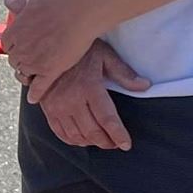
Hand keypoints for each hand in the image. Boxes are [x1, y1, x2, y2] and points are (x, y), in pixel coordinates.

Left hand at [3, 0, 104, 99]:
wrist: (80, 10)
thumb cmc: (59, 1)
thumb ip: (20, 4)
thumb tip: (8, 2)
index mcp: (15, 31)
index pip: (7, 44)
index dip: (15, 46)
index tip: (21, 46)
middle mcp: (21, 48)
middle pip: (15, 60)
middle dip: (21, 60)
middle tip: (30, 61)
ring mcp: (35, 61)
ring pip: (24, 74)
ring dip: (28, 75)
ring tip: (33, 76)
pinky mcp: (51, 70)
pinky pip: (39, 87)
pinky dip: (36, 93)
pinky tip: (34, 98)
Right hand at [32, 41, 150, 149]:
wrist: (48, 47)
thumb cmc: (80, 51)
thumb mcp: (104, 56)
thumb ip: (124, 73)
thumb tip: (144, 86)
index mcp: (88, 87)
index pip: (107, 119)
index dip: (118, 135)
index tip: (126, 145)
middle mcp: (71, 100)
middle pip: (92, 132)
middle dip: (107, 142)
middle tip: (116, 144)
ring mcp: (57, 106)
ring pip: (76, 136)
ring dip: (91, 143)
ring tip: (102, 141)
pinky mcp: (47, 109)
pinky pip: (60, 133)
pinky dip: (73, 140)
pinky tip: (83, 139)